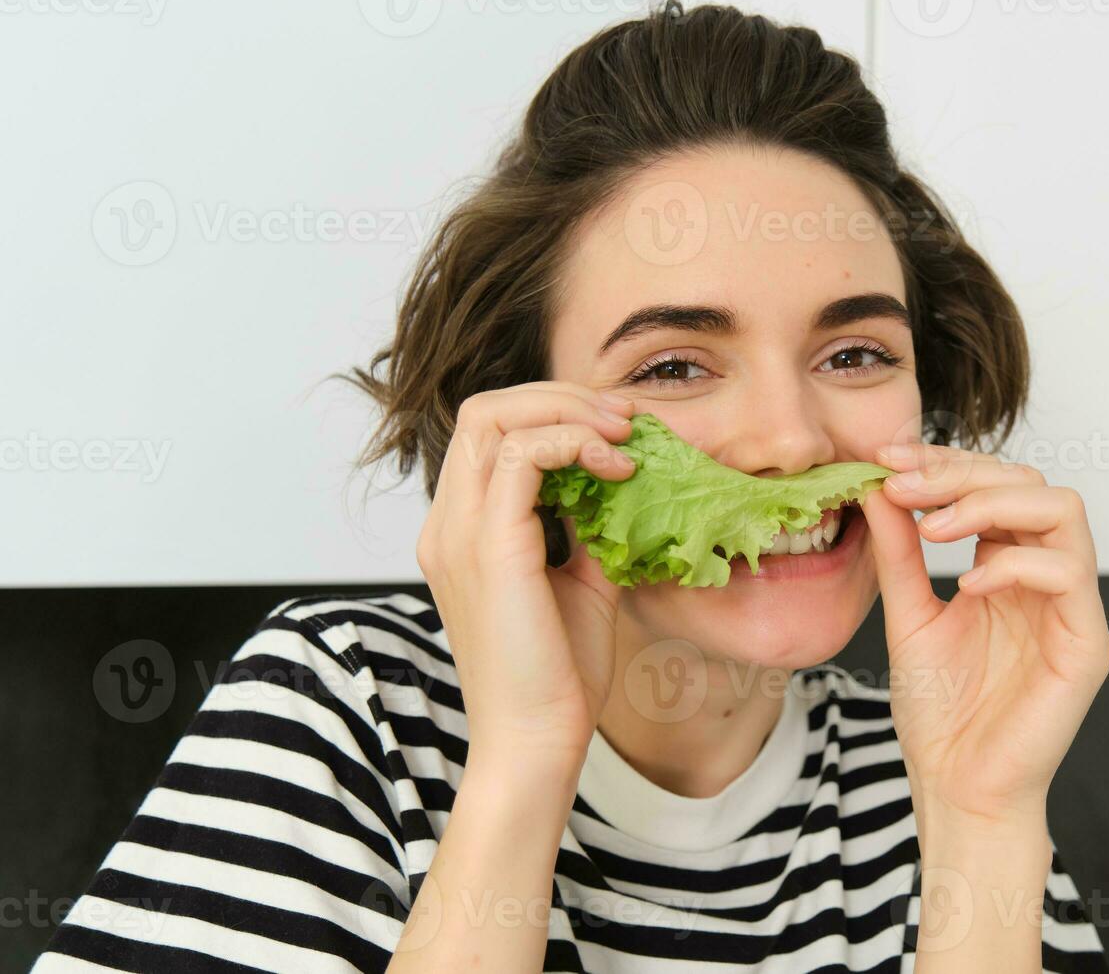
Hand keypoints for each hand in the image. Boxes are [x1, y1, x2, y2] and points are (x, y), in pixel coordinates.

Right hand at [415, 381, 637, 775]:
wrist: (538, 743)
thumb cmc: (556, 675)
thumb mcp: (580, 582)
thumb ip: (587, 528)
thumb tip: (621, 483)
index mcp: (461, 531)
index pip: (489, 434)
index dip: (554, 414)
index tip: (618, 430)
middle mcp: (448, 524)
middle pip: (486, 410)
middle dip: (562, 398)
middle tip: (626, 420)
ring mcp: (460, 532)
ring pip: (497, 418)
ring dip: (570, 412)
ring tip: (626, 437)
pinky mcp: (490, 548)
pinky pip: (523, 455)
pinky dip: (574, 444)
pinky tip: (617, 469)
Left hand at [861, 443, 1108, 832]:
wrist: (956, 786)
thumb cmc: (940, 711)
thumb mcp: (907, 614)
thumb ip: (898, 552)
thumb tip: (876, 485)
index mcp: (1008, 566)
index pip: (994, 483)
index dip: (943, 462)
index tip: (884, 460)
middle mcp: (1045, 577)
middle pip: (1030, 481)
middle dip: (961, 473)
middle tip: (903, 485)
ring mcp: (1071, 607)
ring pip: (1063, 508)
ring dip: (989, 503)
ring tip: (932, 529)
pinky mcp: (1086, 642)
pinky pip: (1068, 572)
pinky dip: (1014, 563)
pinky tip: (965, 583)